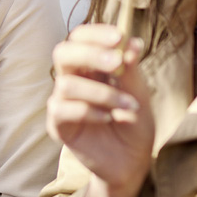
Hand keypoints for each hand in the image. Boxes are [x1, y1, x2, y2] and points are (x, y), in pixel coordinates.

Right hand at [47, 24, 153, 193]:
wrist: (132, 162)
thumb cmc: (134, 124)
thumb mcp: (139, 94)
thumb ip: (131, 70)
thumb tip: (132, 42)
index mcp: (89, 65)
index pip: (80, 38)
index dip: (96, 33)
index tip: (120, 37)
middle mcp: (72, 79)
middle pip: (63, 53)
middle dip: (90, 53)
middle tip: (117, 62)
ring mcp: (62, 102)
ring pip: (66, 84)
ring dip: (102, 92)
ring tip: (128, 106)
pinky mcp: (58, 125)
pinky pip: (63, 110)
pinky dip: (89, 111)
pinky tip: (108, 118)